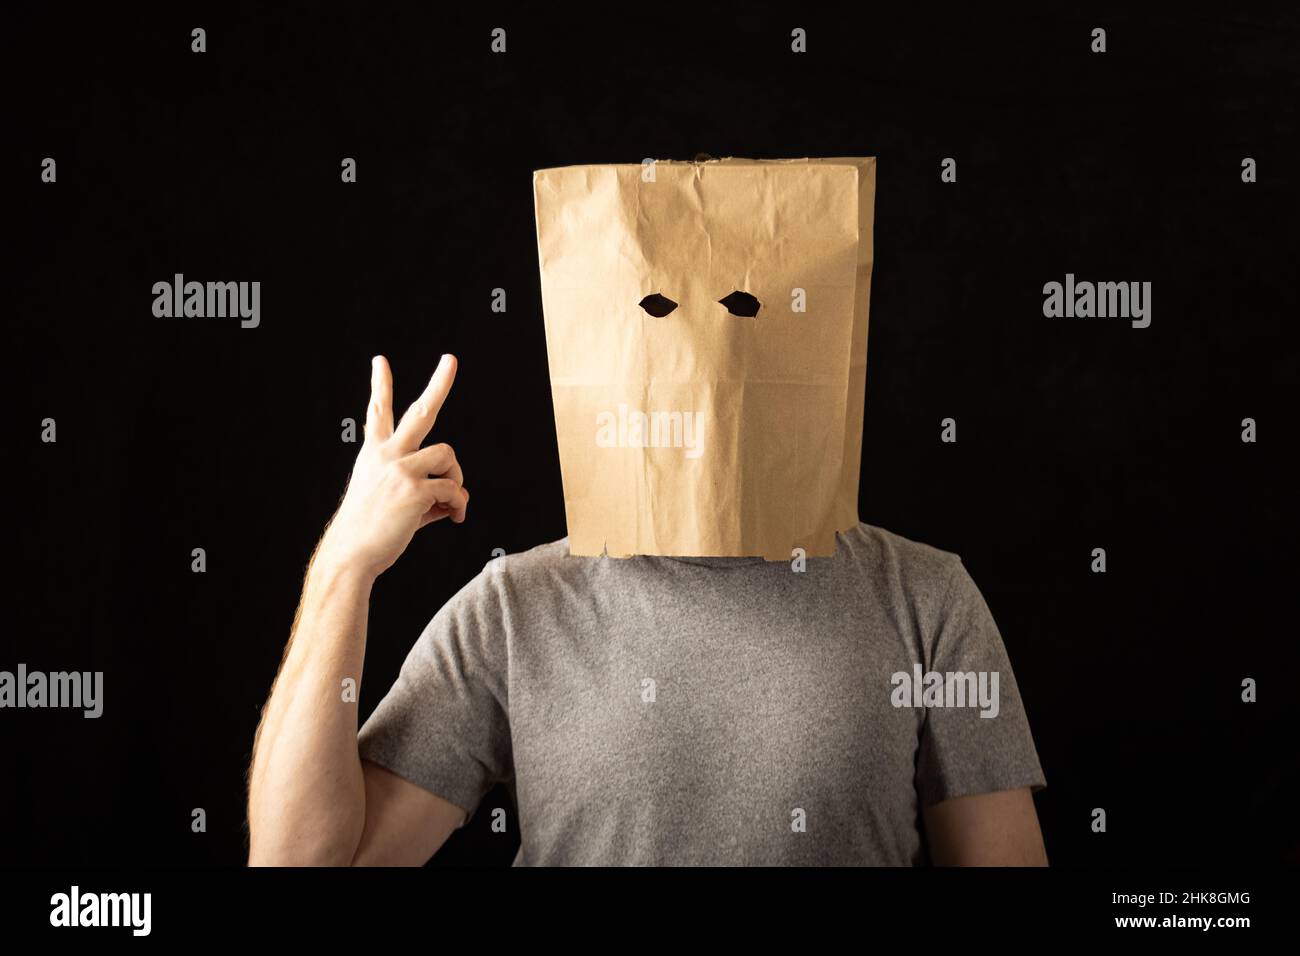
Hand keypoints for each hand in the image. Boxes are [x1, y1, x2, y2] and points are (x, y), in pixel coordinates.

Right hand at [316, 354, 467, 578]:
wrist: (351, 555)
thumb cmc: (370, 532)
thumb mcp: (390, 500)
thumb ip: (421, 490)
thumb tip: (454, 497)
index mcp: (374, 454)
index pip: (378, 412)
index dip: (381, 385)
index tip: (380, 361)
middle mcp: (387, 455)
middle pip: (420, 411)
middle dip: (438, 383)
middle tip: (450, 359)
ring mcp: (401, 469)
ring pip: (448, 454)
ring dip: (456, 477)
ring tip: (449, 500)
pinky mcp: (415, 490)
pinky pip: (453, 489)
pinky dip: (458, 504)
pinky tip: (452, 517)